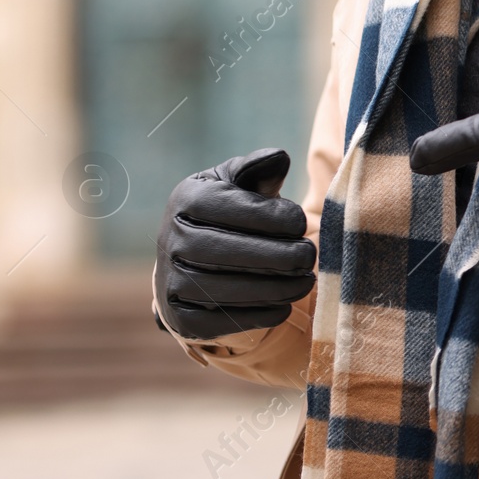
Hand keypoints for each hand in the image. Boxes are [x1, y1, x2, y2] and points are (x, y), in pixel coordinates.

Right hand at [154, 148, 315, 339]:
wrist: (191, 259)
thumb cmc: (228, 212)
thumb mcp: (238, 182)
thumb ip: (259, 169)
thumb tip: (279, 158)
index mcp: (186, 200)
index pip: (232, 208)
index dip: (273, 217)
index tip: (301, 222)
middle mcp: (170, 240)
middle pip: (228, 252)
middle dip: (278, 255)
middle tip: (308, 256)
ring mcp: (170, 282)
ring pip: (227, 289)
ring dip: (275, 288)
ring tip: (305, 280)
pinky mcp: (180, 318)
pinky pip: (223, 321)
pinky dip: (259, 315)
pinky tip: (285, 304)